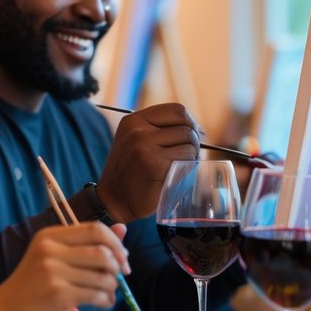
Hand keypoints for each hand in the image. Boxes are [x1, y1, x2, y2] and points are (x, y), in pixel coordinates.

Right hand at [0, 223, 128, 310]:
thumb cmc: (32, 285)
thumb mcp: (54, 257)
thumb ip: (87, 244)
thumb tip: (123, 228)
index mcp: (50, 236)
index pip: (95, 229)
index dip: (115, 243)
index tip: (123, 258)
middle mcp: (50, 250)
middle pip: (102, 251)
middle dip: (118, 266)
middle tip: (119, 277)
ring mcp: (53, 272)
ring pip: (102, 276)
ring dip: (112, 287)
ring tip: (108, 294)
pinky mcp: (58, 295)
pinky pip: (96, 295)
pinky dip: (105, 300)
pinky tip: (102, 303)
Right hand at [96, 102, 201, 221]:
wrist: (114, 200)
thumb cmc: (130, 173)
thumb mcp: (135, 142)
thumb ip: (157, 130)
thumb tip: (196, 128)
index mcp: (133, 120)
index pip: (175, 110)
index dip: (190, 122)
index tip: (194, 134)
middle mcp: (137, 129)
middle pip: (185, 125)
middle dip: (194, 140)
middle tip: (191, 153)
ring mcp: (144, 145)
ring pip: (188, 141)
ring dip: (192, 155)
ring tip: (181, 165)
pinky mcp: (154, 163)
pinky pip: (186, 158)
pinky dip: (188, 166)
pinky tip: (177, 173)